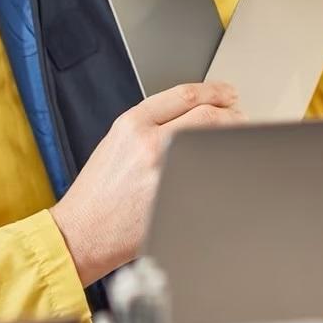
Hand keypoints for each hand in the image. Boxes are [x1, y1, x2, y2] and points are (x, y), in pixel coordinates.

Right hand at [49, 82, 243, 286]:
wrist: (82, 231)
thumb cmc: (98, 191)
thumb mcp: (116, 142)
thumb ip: (151, 124)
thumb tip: (194, 116)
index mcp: (132, 124)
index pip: (185, 95)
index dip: (215, 91)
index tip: (228, 93)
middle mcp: (149, 143)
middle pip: (208, 115)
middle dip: (232, 113)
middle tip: (240, 116)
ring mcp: (164, 172)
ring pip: (213, 144)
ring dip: (233, 138)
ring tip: (238, 139)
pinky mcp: (175, 199)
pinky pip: (210, 176)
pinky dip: (224, 169)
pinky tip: (230, 168)